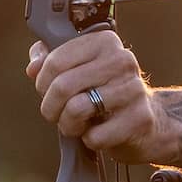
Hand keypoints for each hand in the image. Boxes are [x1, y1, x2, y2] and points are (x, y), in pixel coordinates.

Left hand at [27, 29, 171, 159]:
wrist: (147, 122)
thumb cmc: (104, 92)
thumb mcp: (78, 70)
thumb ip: (50, 60)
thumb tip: (33, 67)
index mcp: (105, 42)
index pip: (56, 60)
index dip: (42, 81)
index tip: (46, 91)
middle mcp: (122, 60)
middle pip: (63, 85)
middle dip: (50, 107)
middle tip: (56, 113)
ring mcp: (133, 90)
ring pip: (76, 110)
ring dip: (67, 124)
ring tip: (76, 124)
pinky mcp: (139, 119)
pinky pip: (94, 136)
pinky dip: (89, 140)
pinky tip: (98, 132)